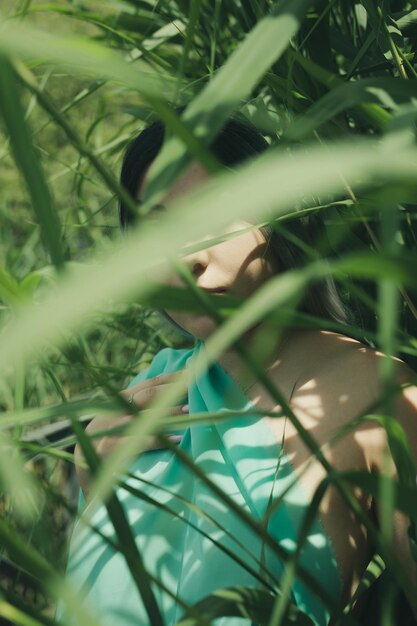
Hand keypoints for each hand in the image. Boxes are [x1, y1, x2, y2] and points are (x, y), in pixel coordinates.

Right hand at [74, 371, 188, 496]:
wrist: (82, 477)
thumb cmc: (109, 451)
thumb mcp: (121, 425)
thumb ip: (141, 412)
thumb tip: (177, 402)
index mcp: (118, 403)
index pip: (148, 384)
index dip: (171, 378)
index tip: (194, 373)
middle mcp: (112, 412)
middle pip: (146, 395)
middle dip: (173, 390)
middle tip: (196, 389)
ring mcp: (108, 431)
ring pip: (142, 416)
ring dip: (168, 412)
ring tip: (190, 412)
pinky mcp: (107, 451)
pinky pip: (136, 442)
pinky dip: (158, 440)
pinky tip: (177, 440)